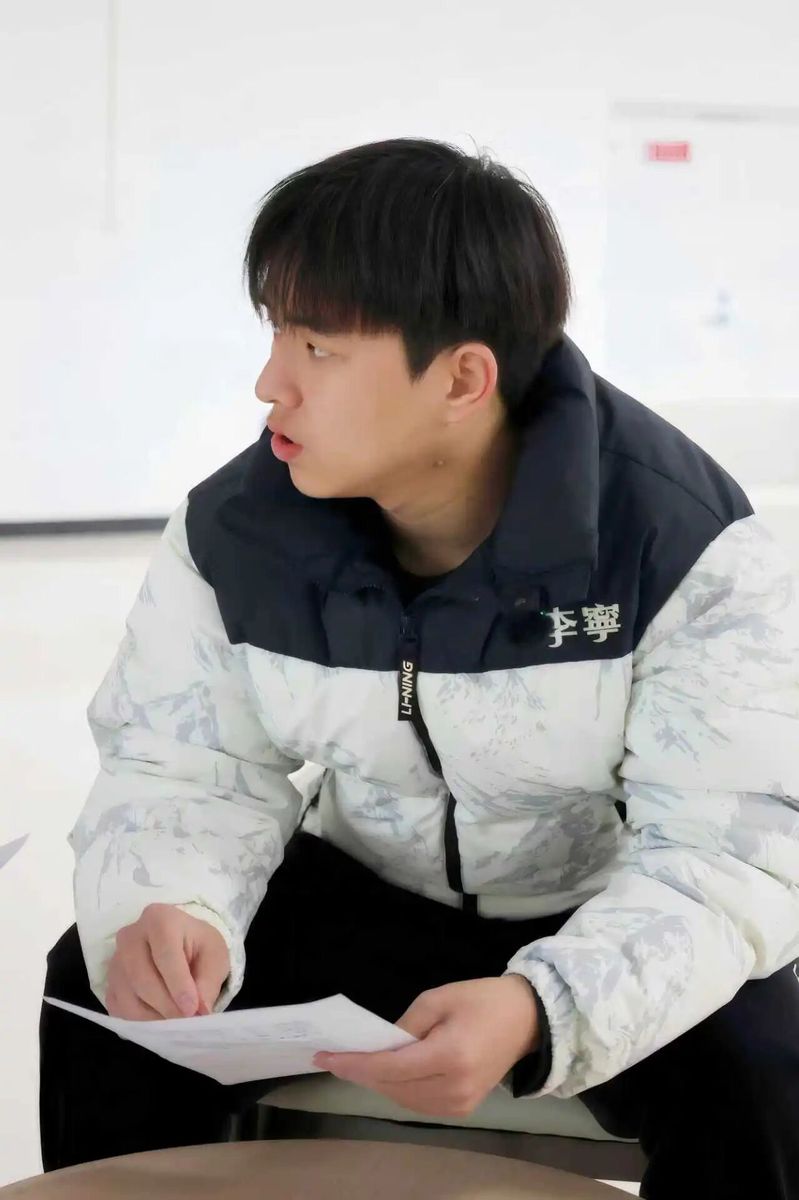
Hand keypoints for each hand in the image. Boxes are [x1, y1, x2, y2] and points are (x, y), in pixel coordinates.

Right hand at [105, 903, 229, 1020]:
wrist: (179, 944)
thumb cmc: (198, 946)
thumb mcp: (215, 956)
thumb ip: (208, 981)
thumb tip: (199, 1011)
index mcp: (160, 919)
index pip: (165, 954)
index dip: (179, 985)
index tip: (192, 1009)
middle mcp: (130, 936)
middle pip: (141, 978)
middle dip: (166, 1005)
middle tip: (187, 1022)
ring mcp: (115, 960)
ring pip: (128, 997)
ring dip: (153, 1017)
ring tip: (176, 1024)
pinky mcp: (109, 983)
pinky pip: (119, 1008)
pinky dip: (139, 1022)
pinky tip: (160, 1022)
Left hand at [313, 975, 539, 1117]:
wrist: (525, 1019)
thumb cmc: (482, 1000)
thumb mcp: (439, 998)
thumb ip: (405, 1025)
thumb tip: (380, 1047)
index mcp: (449, 1057)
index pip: (389, 1068)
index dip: (354, 1064)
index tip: (325, 1058)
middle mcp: (454, 1088)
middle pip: (392, 1087)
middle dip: (361, 1073)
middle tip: (334, 1058)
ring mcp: (460, 1104)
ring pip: (403, 1100)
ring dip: (377, 1083)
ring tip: (354, 1064)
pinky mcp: (462, 1109)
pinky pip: (418, 1103)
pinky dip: (397, 1089)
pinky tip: (384, 1073)